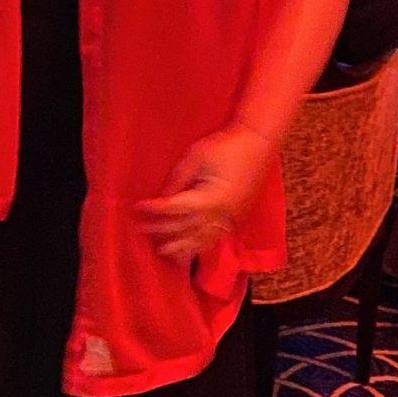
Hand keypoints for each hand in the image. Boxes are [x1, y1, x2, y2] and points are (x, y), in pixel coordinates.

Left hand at [137, 126, 271, 265]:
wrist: (259, 143)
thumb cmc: (226, 146)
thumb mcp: (196, 157)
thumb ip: (179, 180)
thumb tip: (163, 198)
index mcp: (210, 199)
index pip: (176, 209)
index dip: (155, 210)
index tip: (138, 208)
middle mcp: (221, 214)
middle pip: (187, 229)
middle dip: (163, 231)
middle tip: (143, 231)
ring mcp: (231, 218)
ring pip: (203, 240)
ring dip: (182, 248)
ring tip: (164, 253)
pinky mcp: (237, 217)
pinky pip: (217, 238)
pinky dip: (201, 246)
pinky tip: (191, 252)